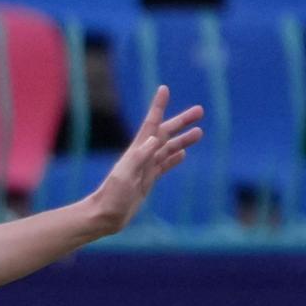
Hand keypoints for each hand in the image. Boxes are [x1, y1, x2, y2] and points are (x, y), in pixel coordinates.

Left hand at [68, 90, 205, 237]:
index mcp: (137, 151)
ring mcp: (146, 168)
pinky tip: (183, 154)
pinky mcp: (147, 181)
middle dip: (182, 121)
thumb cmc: (112, 197)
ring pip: (169, 149)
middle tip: (200, 110)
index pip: (151, 124)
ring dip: (183, 140)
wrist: (105, 216)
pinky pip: (164, 166)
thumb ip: (139, 156)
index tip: (164, 89)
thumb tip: (156, 138)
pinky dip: (174, 159)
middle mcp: (142, 156)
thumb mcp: (125, 176)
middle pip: (166, 133)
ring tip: (200, 132)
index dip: (158, 106)